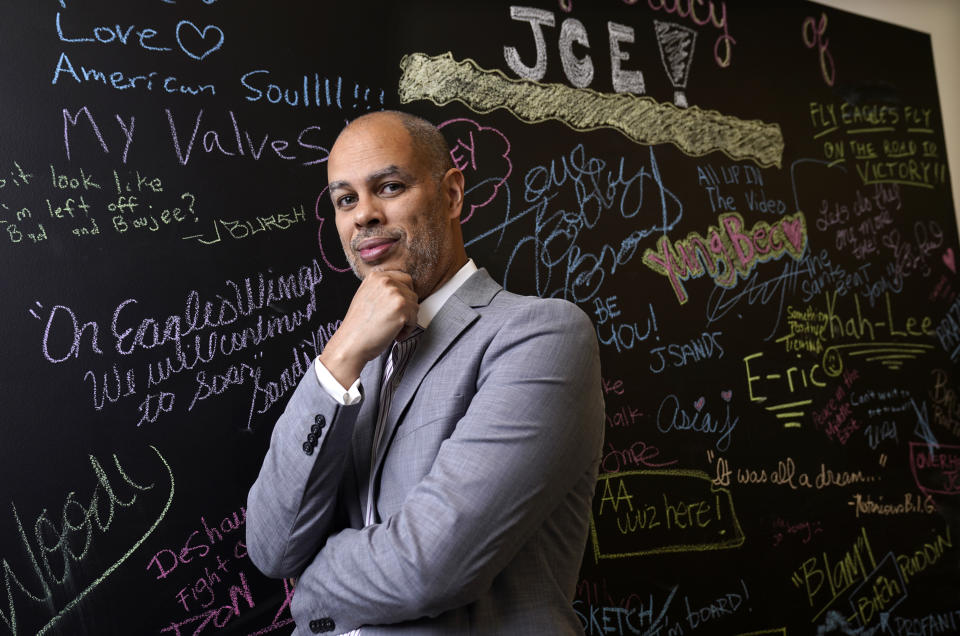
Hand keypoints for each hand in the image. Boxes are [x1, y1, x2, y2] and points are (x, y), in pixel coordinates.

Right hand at [319, 270, 418, 387]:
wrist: (351, 343)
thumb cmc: (358, 326)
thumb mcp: (366, 296)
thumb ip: (382, 289)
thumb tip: (401, 290)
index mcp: (376, 276)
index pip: (404, 278)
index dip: (403, 295)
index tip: (396, 307)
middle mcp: (386, 281)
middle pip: (411, 292)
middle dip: (406, 308)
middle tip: (393, 319)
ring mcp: (395, 294)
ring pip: (414, 306)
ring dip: (406, 320)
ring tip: (390, 327)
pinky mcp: (402, 308)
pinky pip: (414, 319)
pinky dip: (406, 330)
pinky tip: (392, 334)